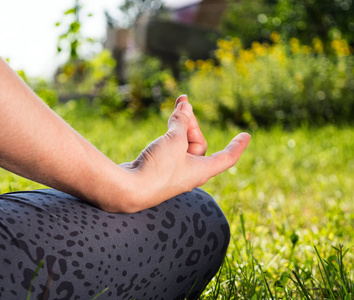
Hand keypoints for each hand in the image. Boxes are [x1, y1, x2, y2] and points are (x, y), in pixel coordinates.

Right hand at [120, 95, 250, 211]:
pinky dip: (170, 135)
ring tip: (177, 106)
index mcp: (202, 170)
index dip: (237, 146)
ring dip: (181, 126)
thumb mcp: (174, 141)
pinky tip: (168, 124)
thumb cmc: (158, 168)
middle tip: (184, 105)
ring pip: (182, 145)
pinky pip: (170, 149)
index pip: (227, 157)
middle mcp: (190, 173)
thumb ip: (181, 123)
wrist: (130, 188)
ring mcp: (174, 172)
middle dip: (192, 123)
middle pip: (199, 144)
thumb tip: (185, 108)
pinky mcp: (159, 169)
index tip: (246, 136)